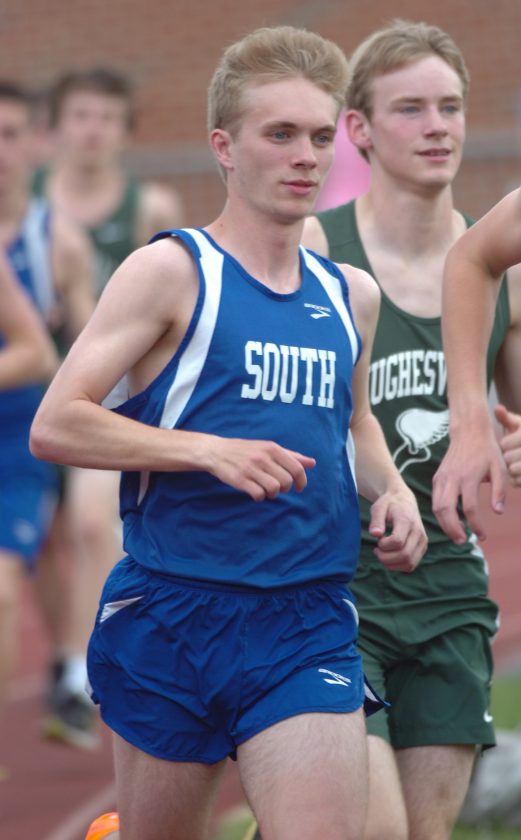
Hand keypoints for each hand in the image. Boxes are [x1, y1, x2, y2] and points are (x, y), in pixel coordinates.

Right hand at [206, 436, 315, 500]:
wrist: (216, 451)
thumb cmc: (247, 450)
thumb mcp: (269, 448)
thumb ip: (291, 456)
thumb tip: (312, 463)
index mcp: (272, 448)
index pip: (297, 468)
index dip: (301, 481)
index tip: (299, 488)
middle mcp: (263, 457)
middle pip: (286, 481)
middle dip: (285, 488)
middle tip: (278, 487)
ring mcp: (250, 469)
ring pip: (274, 489)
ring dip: (272, 494)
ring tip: (266, 490)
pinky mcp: (240, 480)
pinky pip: (259, 495)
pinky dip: (260, 497)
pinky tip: (255, 492)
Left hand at [368, 488, 426, 572]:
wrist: (405, 501)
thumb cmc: (389, 504)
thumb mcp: (379, 507)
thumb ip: (376, 520)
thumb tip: (375, 534)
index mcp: (407, 520)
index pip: (397, 541)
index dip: (384, 545)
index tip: (378, 539)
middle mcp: (418, 532)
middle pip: (404, 555)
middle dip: (385, 557)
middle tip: (376, 549)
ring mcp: (422, 542)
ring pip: (409, 563)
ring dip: (391, 564)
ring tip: (382, 554)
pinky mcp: (422, 548)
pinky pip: (411, 565)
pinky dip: (398, 566)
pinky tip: (389, 556)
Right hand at [432, 422, 506, 543]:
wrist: (469, 432)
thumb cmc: (487, 451)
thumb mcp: (499, 469)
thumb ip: (499, 491)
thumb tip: (498, 512)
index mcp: (469, 477)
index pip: (470, 508)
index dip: (476, 525)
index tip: (483, 536)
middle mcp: (452, 478)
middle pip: (446, 510)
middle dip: (453, 529)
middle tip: (463, 541)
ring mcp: (442, 478)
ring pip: (437, 507)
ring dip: (445, 524)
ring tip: (456, 535)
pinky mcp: (437, 478)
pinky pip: (435, 500)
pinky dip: (441, 514)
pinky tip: (451, 521)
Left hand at [495, 404, 520, 486]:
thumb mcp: (518, 425)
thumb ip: (507, 418)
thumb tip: (497, 408)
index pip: (505, 444)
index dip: (504, 444)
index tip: (509, 443)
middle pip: (507, 458)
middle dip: (506, 457)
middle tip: (510, 454)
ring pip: (512, 470)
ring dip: (509, 468)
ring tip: (514, 462)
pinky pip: (516, 482)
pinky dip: (514, 479)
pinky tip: (517, 472)